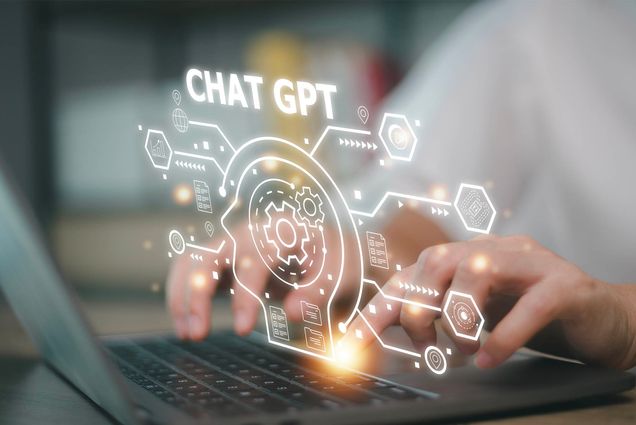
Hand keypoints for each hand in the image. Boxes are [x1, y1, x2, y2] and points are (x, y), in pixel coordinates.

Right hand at [167, 219, 359, 340]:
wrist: (331, 249)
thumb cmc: (337, 261)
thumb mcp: (340, 274)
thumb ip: (318, 292)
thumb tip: (292, 312)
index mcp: (283, 230)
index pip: (254, 259)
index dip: (244, 294)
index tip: (242, 329)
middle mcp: (252, 230)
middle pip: (212, 254)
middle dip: (197, 294)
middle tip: (196, 334)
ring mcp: (235, 241)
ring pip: (193, 259)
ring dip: (182, 295)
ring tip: (186, 332)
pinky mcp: (226, 257)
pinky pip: (193, 269)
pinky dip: (182, 293)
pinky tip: (186, 321)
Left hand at [341, 235, 635, 368]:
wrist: (603, 316)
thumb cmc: (535, 314)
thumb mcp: (481, 311)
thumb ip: (442, 311)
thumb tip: (396, 328)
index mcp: (470, 256)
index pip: (414, 274)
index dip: (382, 305)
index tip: (354, 338)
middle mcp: (496, 250)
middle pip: (437, 261)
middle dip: (419, 308)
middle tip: (425, 344)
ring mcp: (531, 263)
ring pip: (477, 271)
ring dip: (458, 318)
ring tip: (462, 349)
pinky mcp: (564, 285)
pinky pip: (530, 304)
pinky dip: (504, 335)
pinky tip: (491, 357)